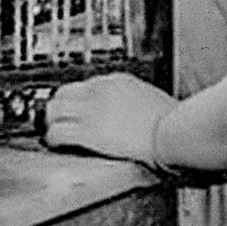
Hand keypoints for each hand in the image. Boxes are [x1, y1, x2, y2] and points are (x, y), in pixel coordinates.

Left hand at [43, 72, 177, 167]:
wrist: (176, 131)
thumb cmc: (174, 122)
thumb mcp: (154, 102)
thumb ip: (139, 104)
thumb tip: (140, 114)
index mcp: (118, 81)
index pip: (86, 85)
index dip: (78, 100)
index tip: (78, 110)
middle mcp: (101, 92)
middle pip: (63, 93)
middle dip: (58, 106)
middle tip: (56, 119)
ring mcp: (92, 111)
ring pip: (53, 110)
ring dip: (50, 121)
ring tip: (51, 131)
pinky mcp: (88, 132)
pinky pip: (57, 132)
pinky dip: (52, 138)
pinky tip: (54, 144)